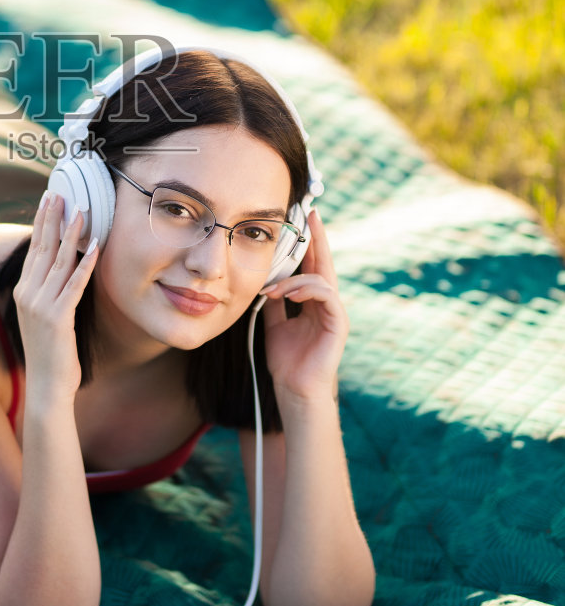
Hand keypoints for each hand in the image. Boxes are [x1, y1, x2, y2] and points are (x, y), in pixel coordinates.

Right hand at [12, 193, 98, 405]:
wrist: (46, 388)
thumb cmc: (50, 354)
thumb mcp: (45, 318)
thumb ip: (50, 292)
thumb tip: (63, 268)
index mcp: (23, 292)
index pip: (33, 249)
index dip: (42, 223)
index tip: (49, 200)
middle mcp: (28, 294)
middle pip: (42, 248)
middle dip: (52, 218)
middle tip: (59, 193)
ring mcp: (40, 306)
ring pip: (58, 261)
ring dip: (71, 233)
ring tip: (81, 210)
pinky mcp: (57, 318)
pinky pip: (74, 284)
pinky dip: (85, 263)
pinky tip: (95, 245)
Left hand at [260, 209, 348, 407]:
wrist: (294, 390)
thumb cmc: (286, 361)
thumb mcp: (275, 323)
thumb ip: (276, 301)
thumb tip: (267, 281)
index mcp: (313, 303)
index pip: (312, 267)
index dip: (309, 244)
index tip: (303, 220)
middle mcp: (327, 304)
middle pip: (324, 264)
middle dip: (317, 239)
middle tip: (311, 216)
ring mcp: (335, 313)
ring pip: (322, 279)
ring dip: (294, 278)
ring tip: (272, 289)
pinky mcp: (339, 323)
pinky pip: (325, 295)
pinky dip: (305, 290)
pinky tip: (286, 294)